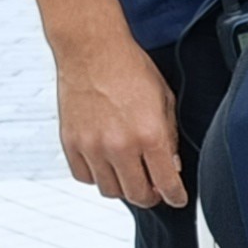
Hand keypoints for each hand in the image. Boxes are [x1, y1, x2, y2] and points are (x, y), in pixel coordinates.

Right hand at [50, 13, 182, 207]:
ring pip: (109, 190)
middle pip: (137, 195)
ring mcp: (92, 146)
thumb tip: (172, 165)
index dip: (175, 196)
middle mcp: (120, 146)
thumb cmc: (129, 68)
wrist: (92, 49)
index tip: (177, 198)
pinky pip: (84, 177)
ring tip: (129, 173)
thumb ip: (169, 136)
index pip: (166, 184)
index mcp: (150, 135)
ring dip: (122, 186)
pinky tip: (105, 163)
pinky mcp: (71, 143)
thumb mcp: (164, 100)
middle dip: (150, 196)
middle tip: (153, 188)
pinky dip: (96, 175)